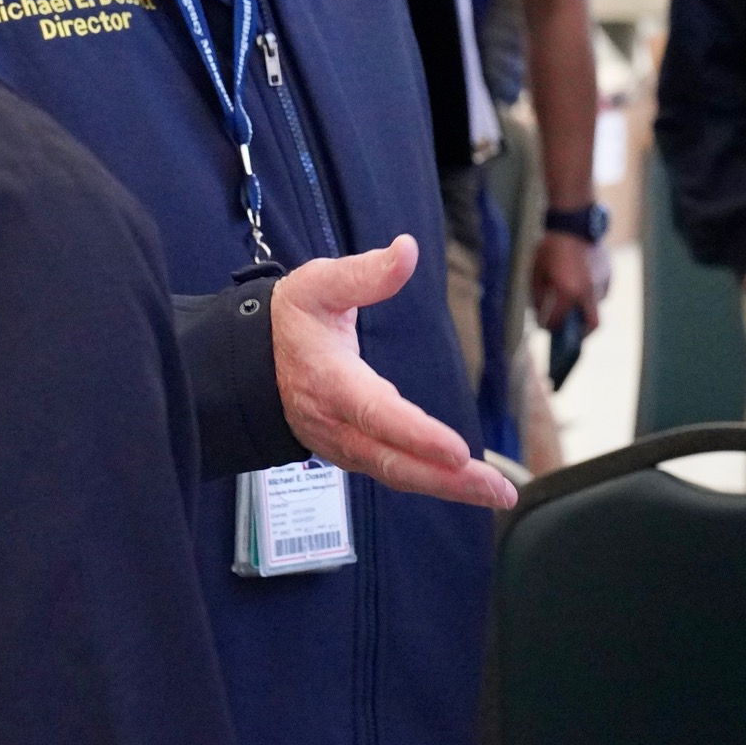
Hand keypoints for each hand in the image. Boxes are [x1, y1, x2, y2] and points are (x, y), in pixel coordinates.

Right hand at [269, 235, 514, 509]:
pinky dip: (431, 483)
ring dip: (448, 487)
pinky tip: (467, 485)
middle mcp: (337, 424)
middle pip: (395, 461)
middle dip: (448, 479)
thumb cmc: (288, 322)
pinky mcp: (352, 453)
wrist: (246, 364)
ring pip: (397, 474)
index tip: (458, 451)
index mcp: (331, 382)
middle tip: (500, 492)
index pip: (377, 414)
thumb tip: (407, 250)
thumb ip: (363, 273)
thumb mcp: (316, 285)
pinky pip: (394, 473)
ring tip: (498, 494)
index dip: (416, 435)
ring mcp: (343, 445)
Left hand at [530, 230, 607, 335]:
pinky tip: (579, 287)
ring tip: (572, 307)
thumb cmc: (551, 247)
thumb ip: (538, 297)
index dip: (548, 327)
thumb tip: (540, 314)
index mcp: (568, 293)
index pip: (558, 322)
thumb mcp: (536, 272)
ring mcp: (602, 284)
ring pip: (595, 308)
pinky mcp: (609, 275)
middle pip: (591, 326)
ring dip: (583, 310)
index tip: (544, 328)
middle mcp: (588, 293)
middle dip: (580, 335)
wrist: (574, 222)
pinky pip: (600, 293)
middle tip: (568, 336)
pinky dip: (589, 296)